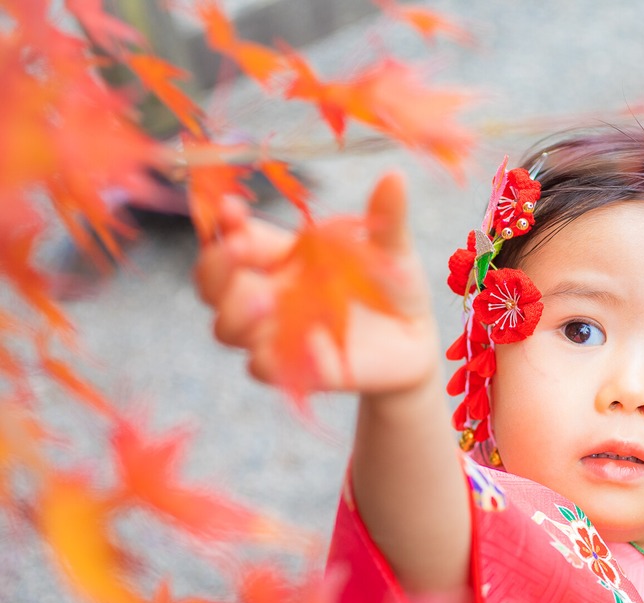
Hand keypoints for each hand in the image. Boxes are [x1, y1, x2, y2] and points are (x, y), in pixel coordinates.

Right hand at [194, 173, 440, 395]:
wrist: (415, 341)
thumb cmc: (394, 286)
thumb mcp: (393, 250)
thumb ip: (387, 218)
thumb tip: (395, 175)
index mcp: (285, 256)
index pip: (236, 237)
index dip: (225, 224)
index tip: (231, 208)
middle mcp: (272, 294)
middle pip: (214, 283)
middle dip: (217, 264)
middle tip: (239, 249)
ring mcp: (279, 334)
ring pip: (225, 328)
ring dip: (235, 313)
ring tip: (267, 301)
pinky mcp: (296, 371)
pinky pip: (261, 368)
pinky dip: (265, 360)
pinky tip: (278, 350)